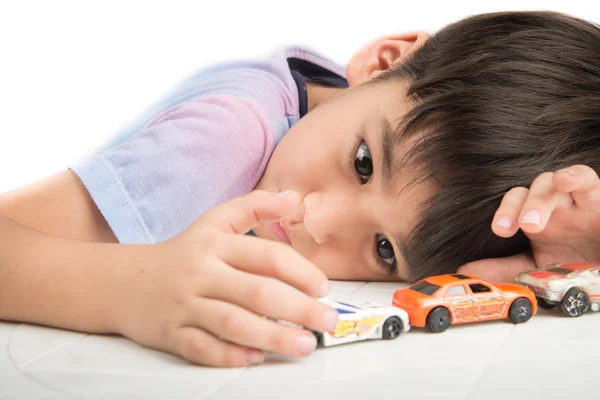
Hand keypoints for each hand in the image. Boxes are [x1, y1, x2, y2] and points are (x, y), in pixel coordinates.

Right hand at [117, 190, 337, 366]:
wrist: (125, 281)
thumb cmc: (183, 252)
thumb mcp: (215, 221)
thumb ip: (255, 206)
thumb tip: (295, 197)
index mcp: (217, 245)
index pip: (267, 257)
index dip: (301, 272)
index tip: (324, 288)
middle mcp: (201, 274)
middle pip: (257, 293)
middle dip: (299, 310)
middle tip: (328, 322)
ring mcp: (185, 305)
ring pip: (233, 324)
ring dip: (273, 337)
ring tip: (305, 345)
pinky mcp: (172, 334)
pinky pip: (203, 348)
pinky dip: (231, 355)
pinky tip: (256, 358)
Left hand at [459, 165, 599, 280]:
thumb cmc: (578, 263)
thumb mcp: (541, 269)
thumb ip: (506, 269)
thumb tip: (467, 270)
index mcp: (535, 220)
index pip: (511, 206)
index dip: (503, 215)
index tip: (499, 231)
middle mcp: (550, 206)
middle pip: (524, 192)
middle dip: (514, 207)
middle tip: (511, 229)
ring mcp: (572, 200)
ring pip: (548, 183)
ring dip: (538, 199)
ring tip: (532, 222)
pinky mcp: (598, 198)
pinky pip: (587, 179)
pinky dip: (576, 176)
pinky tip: (564, 179)